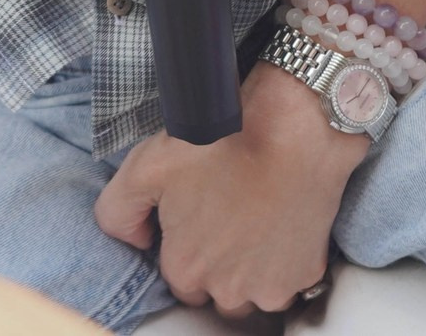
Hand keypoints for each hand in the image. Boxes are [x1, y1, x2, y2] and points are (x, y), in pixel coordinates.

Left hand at [93, 62, 363, 318]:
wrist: (290, 131)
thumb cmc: (217, 145)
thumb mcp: (144, 166)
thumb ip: (118, 211)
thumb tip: (135, 238)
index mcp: (186, 269)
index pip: (179, 278)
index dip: (185, 248)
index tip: (195, 218)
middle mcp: (228, 291)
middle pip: (215, 292)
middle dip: (215, 267)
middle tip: (223, 218)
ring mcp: (271, 287)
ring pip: (252, 293)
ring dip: (248, 270)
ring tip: (250, 221)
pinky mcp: (307, 273)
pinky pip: (288, 279)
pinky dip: (282, 260)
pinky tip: (277, 222)